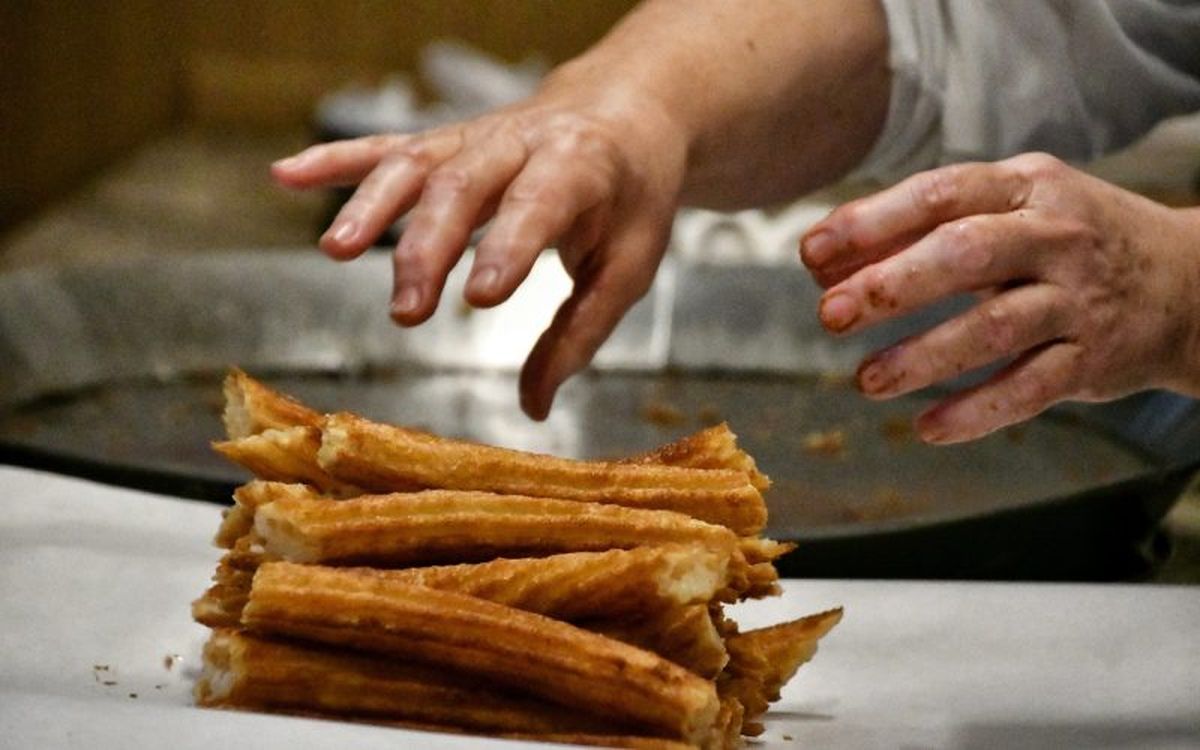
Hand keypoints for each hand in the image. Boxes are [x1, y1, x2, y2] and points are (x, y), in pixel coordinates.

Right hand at [272, 78, 686, 419]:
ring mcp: (476, 139)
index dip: (509, 245)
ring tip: (336, 250)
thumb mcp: (630, 263)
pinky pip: (387, 147)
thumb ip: (580, 332)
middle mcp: (521, 142)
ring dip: (372, 205)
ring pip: (416, 163)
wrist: (626, 112)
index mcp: (582, 165)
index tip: (482, 297)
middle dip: (429, 246)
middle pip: (464, 185)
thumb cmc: (629, 194)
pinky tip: (287, 175)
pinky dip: (336, 160)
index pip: (540, 202)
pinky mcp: (447, 142)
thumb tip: (534, 406)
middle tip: (407, 312)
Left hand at [800, 152, 1199, 443]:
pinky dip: (978, 411)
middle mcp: (1055, 236)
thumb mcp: (1005, 214)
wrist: (1187, 283)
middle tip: (831, 315)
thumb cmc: (1066, 242)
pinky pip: (1031, 388)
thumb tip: (822, 263)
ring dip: (925, 355)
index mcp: (1024, 188)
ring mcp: (1077, 298)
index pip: (939, 194)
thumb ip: (915, 233)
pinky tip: (927, 427)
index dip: (871, 222)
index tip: (812, 251)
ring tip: (867, 381)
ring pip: (996, 327)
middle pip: (966, 254)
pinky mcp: (1092, 359)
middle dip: (893, 284)